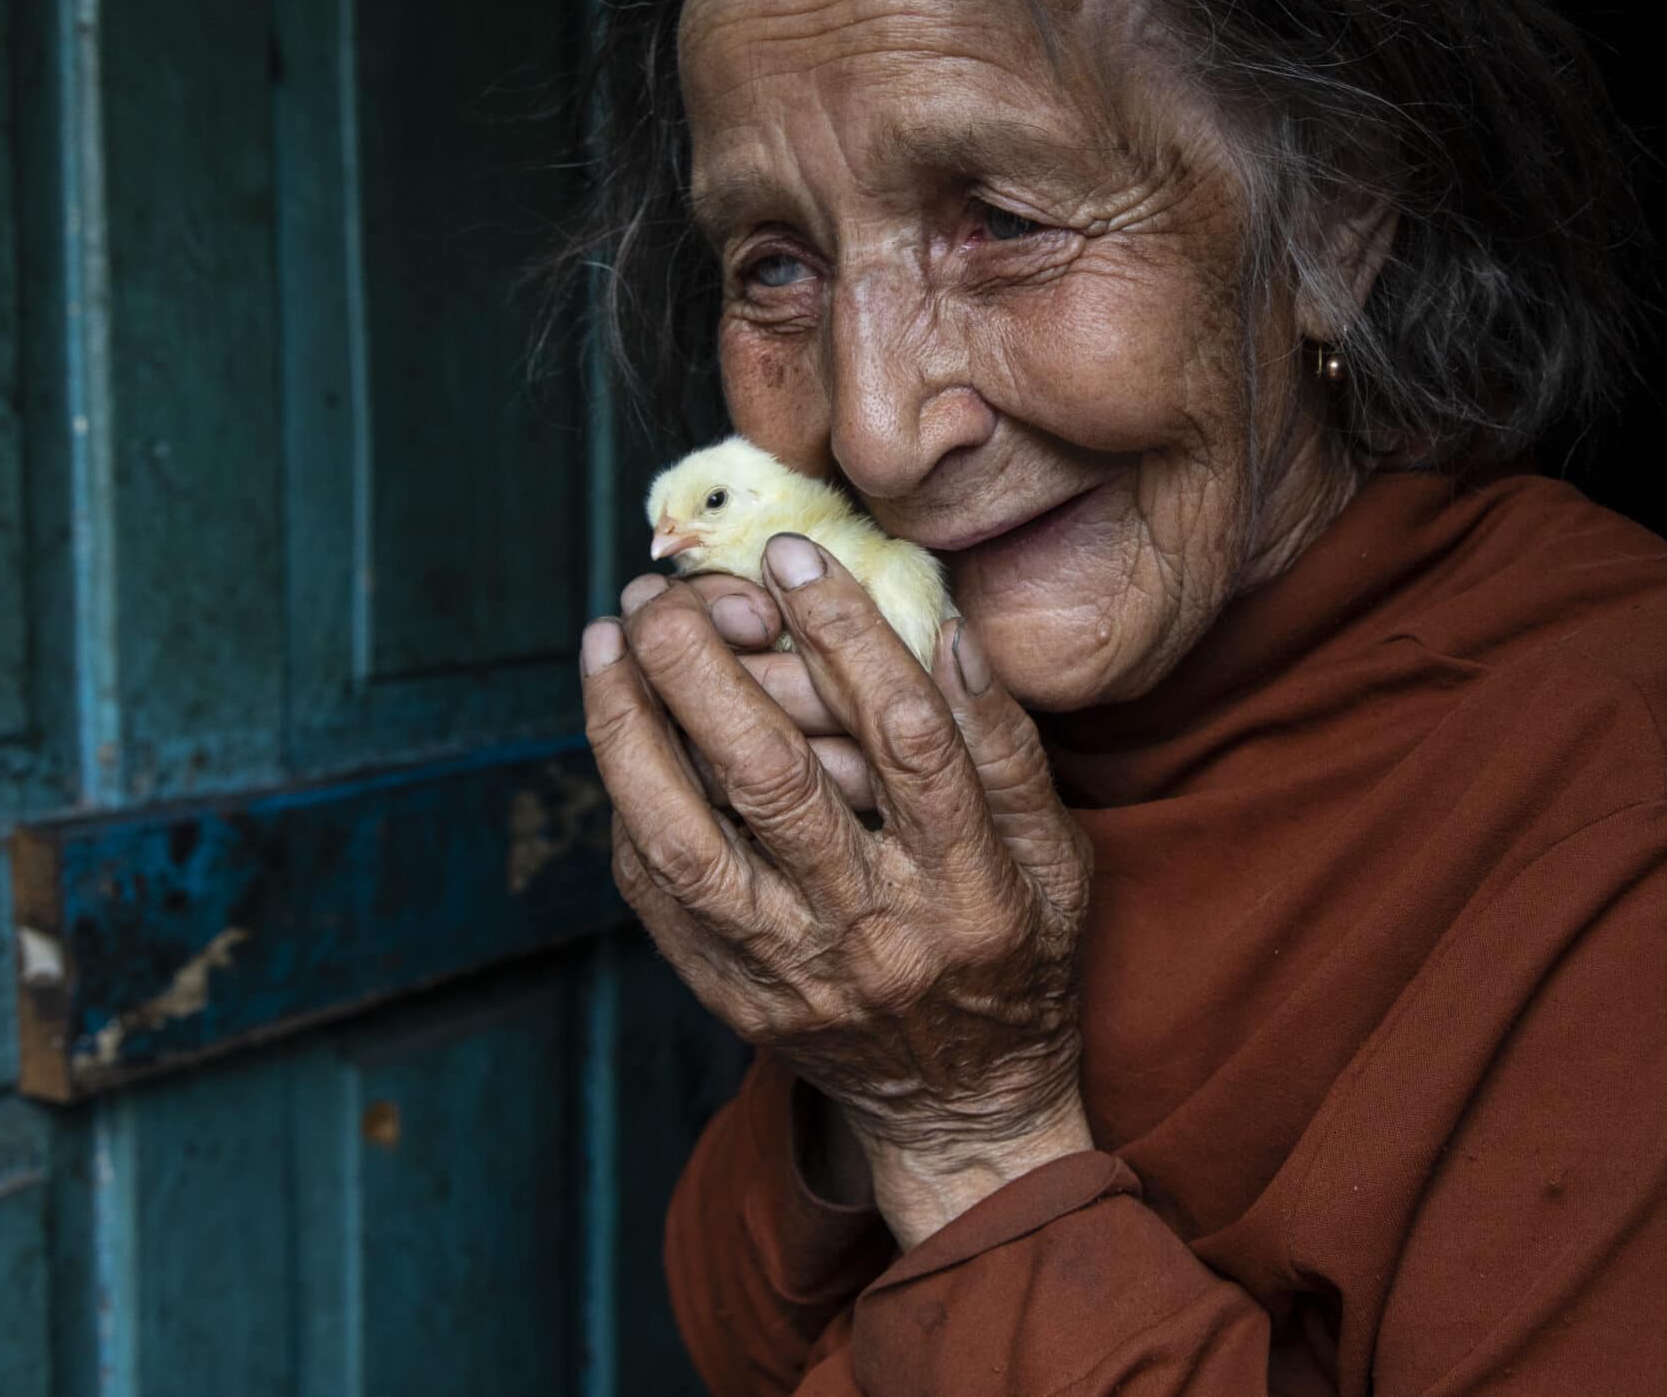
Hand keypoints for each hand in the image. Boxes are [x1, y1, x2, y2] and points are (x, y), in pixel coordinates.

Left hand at [581, 532, 1095, 1247]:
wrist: (964, 1108)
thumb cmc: (1017, 955)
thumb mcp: (1058, 857)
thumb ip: (1009, 750)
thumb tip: (949, 633)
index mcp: (973, 887)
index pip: (905, 738)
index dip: (845, 635)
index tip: (791, 558)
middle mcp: (878, 932)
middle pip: (774, 779)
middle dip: (707, 667)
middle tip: (669, 592)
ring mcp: (796, 973)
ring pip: (688, 841)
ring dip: (634, 732)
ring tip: (608, 645)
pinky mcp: (735, 997)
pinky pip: (658, 898)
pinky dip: (628, 808)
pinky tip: (618, 736)